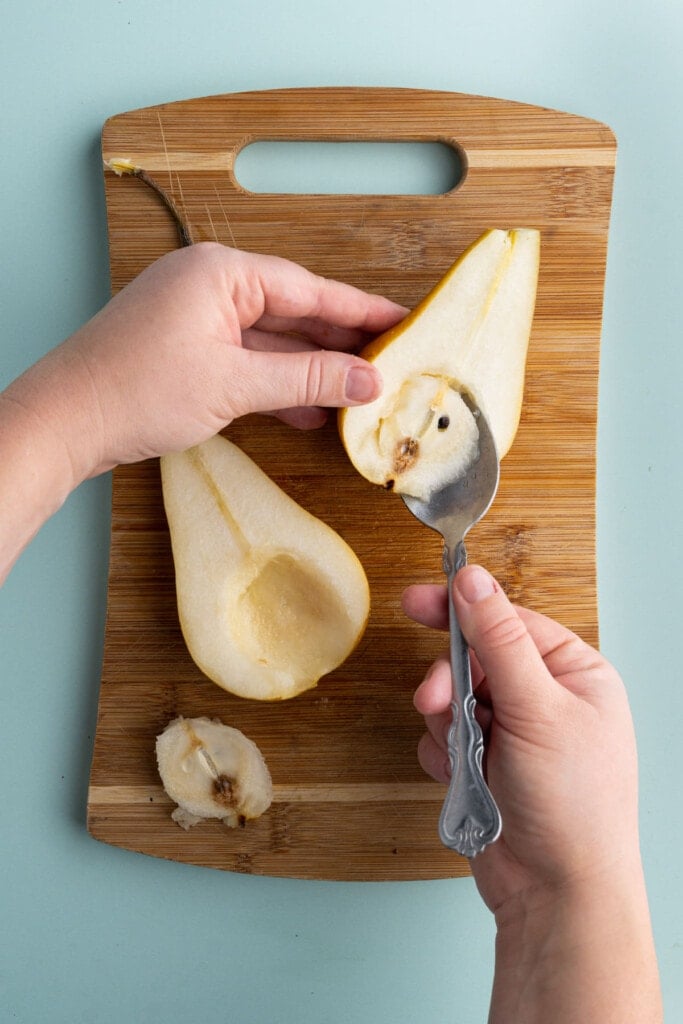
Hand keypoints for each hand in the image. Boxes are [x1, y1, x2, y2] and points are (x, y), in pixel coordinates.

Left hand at [0, 243, 404, 582]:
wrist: (67, 421)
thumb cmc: (138, 390)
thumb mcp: (235, 384)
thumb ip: (307, 379)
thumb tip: (368, 380)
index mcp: (223, 273)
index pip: (311, 289)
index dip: (362, 311)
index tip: (405, 323)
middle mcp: (212, 284)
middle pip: (294, 311)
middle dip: (340, 343)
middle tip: (391, 363)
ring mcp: (197, 317)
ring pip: (272, 340)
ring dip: (311, 369)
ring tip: (359, 392)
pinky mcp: (188, 348)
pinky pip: (247, 360)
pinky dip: (277, 384)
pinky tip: (310, 412)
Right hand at [403, 566, 661, 1021]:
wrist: (557, 894)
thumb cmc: (573, 805)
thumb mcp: (537, 709)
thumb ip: (499, 640)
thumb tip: (473, 580)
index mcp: (574, 674)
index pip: (508, 621)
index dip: (461, 610)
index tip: (415, 601)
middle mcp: (546, 699)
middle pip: (474, 660)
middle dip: (450, 683)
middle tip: (435, 701)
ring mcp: (515, 734)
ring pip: (453, 699)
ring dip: (449, 725)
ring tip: (467, 757)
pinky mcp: (487, 765)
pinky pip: (445, 739)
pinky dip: (445, 756)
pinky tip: (463, 780)